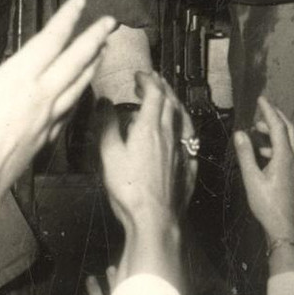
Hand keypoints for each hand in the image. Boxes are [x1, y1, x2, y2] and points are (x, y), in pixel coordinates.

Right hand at [0, 0, 114, 250]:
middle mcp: (42, 93)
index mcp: (20, 77)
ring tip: (104, 48)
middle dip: (95, 36)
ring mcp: (49, 115)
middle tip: (111, 21)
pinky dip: (83, 91)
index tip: (81, 1)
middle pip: (76, 59)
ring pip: (80, 82)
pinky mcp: (50, 133)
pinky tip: (85, 87)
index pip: (51, 39)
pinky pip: (73, 106)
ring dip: (94, 62)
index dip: (68, 18)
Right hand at [98, 72, 196, 232]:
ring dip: (176, 104)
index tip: (140, 75)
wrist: (154, 219)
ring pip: (184, 119)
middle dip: (163, 87)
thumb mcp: (108, 154)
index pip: (155, 94)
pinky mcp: (188, 167)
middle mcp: (170, 134)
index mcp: (150, 128)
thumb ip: (106, 124)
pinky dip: (184, 128)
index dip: (148, 80)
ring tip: (169, 99)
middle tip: (154, 80)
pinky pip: (190, 139)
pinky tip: (181, 132)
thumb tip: (104, 102)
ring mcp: (182, 151)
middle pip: (171, 102)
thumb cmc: (129, 189)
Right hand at [233, 97, 293, 247]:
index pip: (277, 125)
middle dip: (275, 117)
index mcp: (285, 156)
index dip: (268, 110)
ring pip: (290, 141)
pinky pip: (290, 152)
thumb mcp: (252, 179)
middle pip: (288, 129)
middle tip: (261, 109)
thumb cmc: (268, 205)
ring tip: (256, 132)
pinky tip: (264, 154)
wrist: (286, 228)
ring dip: (275, 132)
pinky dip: (278, 145)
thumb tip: (239, 133)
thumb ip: (245, 154)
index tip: (260, 99)